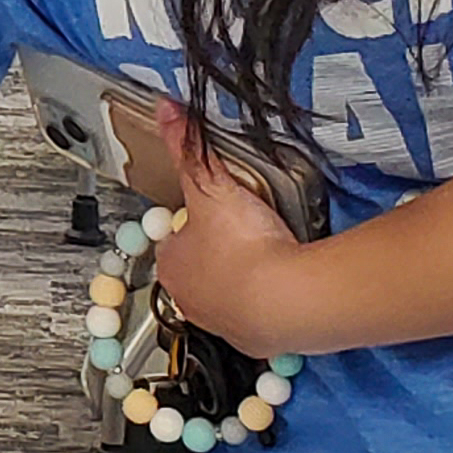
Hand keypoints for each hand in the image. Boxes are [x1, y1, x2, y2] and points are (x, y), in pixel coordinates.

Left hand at [150, 102, 341, 358]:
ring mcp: (222, 323)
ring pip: (227, 294)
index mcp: (171, 264)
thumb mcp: (212, 185)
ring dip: (244, 277)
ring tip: (268, 254)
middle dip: (220, 251)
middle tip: (248, 230)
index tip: (219, 209)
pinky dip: (269, 301)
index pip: (175, 237)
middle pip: (200, 267)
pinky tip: (283, 283)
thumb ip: (190, 148)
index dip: (196, 220)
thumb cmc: (244, 249)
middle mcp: (189, 300)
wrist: (286, 301)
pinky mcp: (256, 339)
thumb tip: (166, 113)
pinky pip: (259, 316)